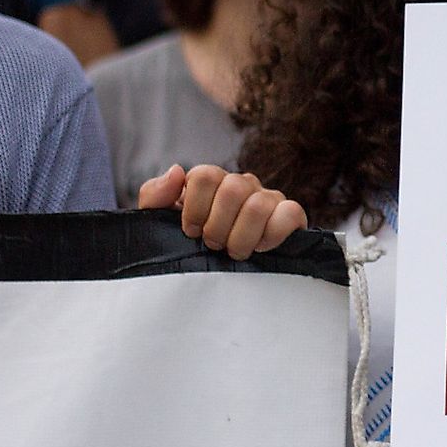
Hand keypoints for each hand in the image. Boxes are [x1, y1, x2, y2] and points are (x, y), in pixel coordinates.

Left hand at [139, 164, 307, 259]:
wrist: (219, 276)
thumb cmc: (190, 246)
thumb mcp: (161, 223)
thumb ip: (156, 196)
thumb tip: (177, 170)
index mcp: (213, 181)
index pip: (205, 175)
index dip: (195, 209)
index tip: (191, 232)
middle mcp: (243, 184)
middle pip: (232, 189)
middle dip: (217, 227)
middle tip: (214, 245)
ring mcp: (269, 198)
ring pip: (257, 206)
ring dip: (241, 238)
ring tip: (235, 252)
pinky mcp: (291, 215)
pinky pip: (289, 213)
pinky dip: (272, 235)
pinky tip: (261, 248)